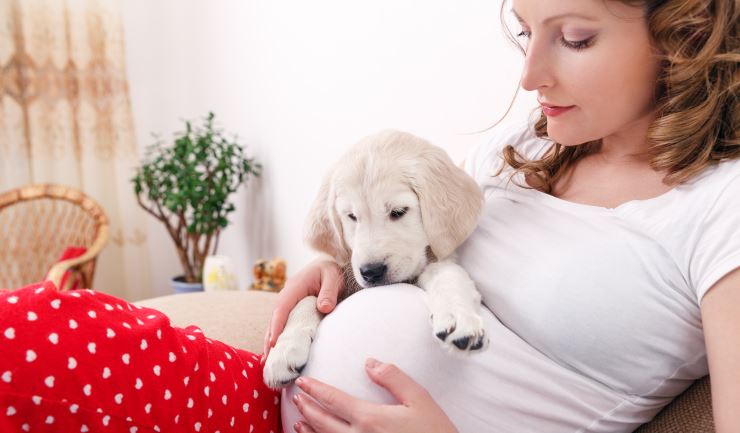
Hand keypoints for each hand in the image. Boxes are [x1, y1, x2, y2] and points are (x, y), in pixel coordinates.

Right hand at [261, 259, 343, 362]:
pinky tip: (276, 352)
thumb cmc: (331, 272)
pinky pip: (283, 324)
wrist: (330, 265)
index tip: (274, 342)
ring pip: (276, 323)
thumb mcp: (332, 278)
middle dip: (269, 339)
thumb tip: (323, 308)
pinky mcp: (292, 309)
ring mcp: (288, 303)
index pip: (282, 308)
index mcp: (294, 287)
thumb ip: (328, 292)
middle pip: (274, 319)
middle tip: (267, 359)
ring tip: (267, 361)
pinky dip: (278, 337)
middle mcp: (287, 296)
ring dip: (271, 340)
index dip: (277, 326)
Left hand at [291, 358, 458, 432]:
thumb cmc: (434, 432)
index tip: (302, 381)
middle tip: (296, 397)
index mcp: (369, 418)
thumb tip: (369, 363)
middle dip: (307, 407)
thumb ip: (393, 378)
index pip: (333, 400)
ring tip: (298, 420)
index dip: (315, 389)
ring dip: (309, 429)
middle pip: (322, 422)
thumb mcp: (419, 399)